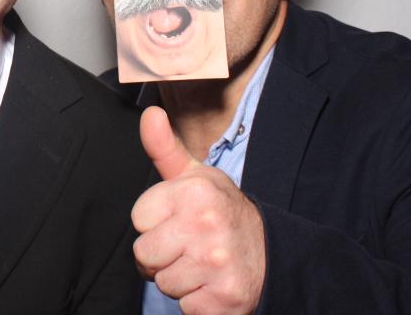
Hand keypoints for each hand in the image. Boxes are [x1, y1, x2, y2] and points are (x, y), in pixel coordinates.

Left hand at [132, 106, 265, 313]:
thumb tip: (149, 114)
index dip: (154, 223)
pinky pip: (185, 307)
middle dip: (161, 255)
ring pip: (163, 283)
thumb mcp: (196, 176)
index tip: (176, 220)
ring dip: (178, 279)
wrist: (272, 254)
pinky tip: (212, 284)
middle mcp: (206, 225)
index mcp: (195, 192)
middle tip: (186, 246)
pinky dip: (197, 302)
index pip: (138, 219)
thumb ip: (164, 148)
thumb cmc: (222, 212)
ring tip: (201, 265)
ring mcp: (217, 264)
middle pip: (144, 255)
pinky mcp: (224, 299)